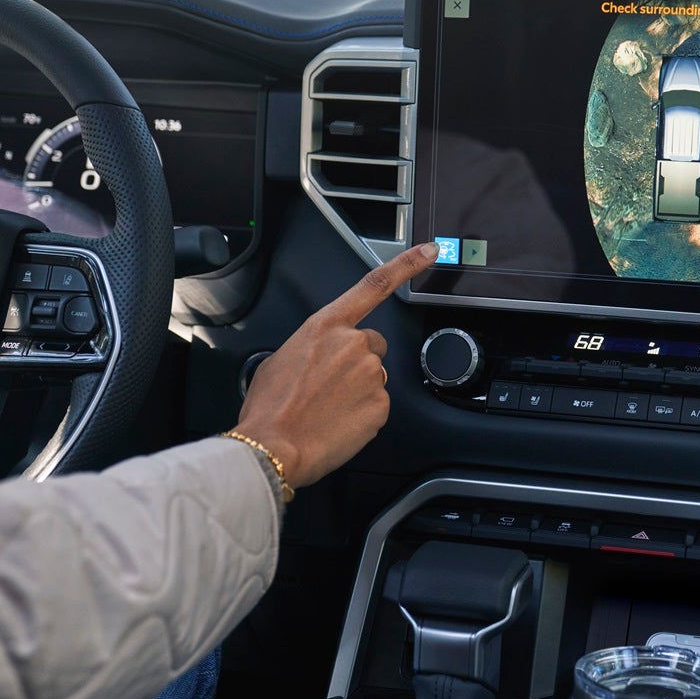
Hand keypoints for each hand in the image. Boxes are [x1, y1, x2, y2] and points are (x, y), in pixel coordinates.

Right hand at [234, 241, 439, 487]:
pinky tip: (337, 423)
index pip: (373, 285)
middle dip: (358, 362)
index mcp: (326, 326)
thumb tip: (318, 358)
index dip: (407, 264)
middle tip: (330, 387)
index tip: (430, 251)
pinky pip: (376, 406)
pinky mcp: (381, 405)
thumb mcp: (280, 360)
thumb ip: (310, 348)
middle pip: (373, 345)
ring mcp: (371, 374)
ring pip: (375, 378)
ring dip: (358, 390)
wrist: (273, 447)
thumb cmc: (269, 407)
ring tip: (327, 409)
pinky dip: (361, 415)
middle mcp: (353, 344)